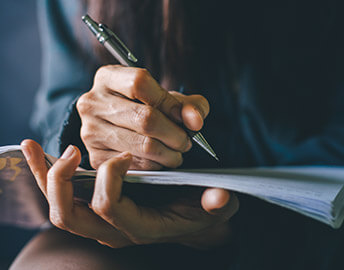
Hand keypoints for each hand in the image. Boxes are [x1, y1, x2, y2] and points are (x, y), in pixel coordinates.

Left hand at [21, 139, 237, 248]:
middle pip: (71, 217)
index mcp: (143, 228)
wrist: (193, 216)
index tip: (123, 154)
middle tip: (73, 152)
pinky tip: (36, 150)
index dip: (110, 181)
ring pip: (60, 208)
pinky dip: (45, 174)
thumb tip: (219, 197)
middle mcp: (115, 229)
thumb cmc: (202, 209)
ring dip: (45, 178)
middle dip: (63, 183)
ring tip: (35, 147)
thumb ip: (218, 203)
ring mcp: (102, 221)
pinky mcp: (96, 207)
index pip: (111, 209)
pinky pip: (62, 195)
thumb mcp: (218, 206)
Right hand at [76, 65, 209, 169]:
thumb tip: (194, 121)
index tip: (185, 117)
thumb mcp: (167, 98)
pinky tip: (160, 159)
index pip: (140, 83)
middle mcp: (93, 103)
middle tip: (185, 141)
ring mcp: (91, 131)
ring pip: (144, 145)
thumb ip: (188, 105)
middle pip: (145, 118)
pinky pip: (137, 164)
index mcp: (108, 78)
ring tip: (176, 151)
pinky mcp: (95, 157)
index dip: (169, 102)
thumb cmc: (145, 109)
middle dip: (175, 134)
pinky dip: (157, 165)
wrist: (116, 128)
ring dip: (170, 153)